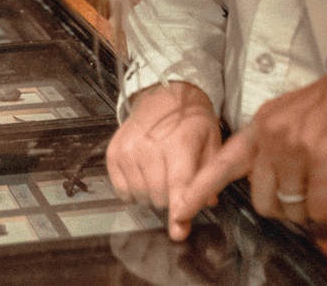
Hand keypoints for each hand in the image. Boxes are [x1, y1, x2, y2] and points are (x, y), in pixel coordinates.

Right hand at [108, 82, 222, 238]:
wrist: (163, 94)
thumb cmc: (190, 118)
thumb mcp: (211, 139)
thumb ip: (210, 172)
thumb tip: (208, 202)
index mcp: (179, 144)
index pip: (178, 186)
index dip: (179, 212)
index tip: (178, 231)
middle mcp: (150, 148)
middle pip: (158, 197)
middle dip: (169, 197)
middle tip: (175, 179)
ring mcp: (129, 150)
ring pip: (140, 196)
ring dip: (151, 193)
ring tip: (159, 172)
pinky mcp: (114, 153)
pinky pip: (120, 189)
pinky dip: (132, 189)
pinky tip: (142, 174)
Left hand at [171, 45, 326, 236]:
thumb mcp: (303, 118)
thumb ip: (284, 147)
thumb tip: (285, 188)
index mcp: (264, 123)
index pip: (221, 162)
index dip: (198, 190)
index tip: (179, 213)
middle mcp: (272, 134)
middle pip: (263, 201)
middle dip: (293, 210)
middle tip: (322, 196)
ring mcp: (295, 147)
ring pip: (294, 209)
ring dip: (323, 209)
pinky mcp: (323, 159)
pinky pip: (323, 210)